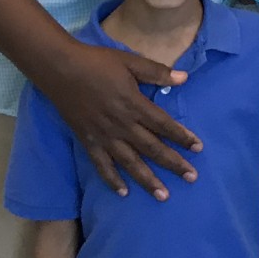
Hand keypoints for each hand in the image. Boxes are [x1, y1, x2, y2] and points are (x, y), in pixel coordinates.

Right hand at [45, 42, 201, 198]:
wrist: (60, 69)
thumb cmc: (97, 62)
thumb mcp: (130, 61)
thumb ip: (156, 72)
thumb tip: (185, 78)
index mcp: (134, 104)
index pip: (164, 125)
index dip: (182, 137)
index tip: (198, 148)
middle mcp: (122, 125)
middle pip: (152, 148)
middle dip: (173, 164)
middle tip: (192, 178)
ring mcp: (105, 136)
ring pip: (130, 163)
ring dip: (148, 180)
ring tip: (164, 196)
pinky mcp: (88, 142)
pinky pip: (102, 165)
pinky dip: (112, 180)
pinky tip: (123, 193)